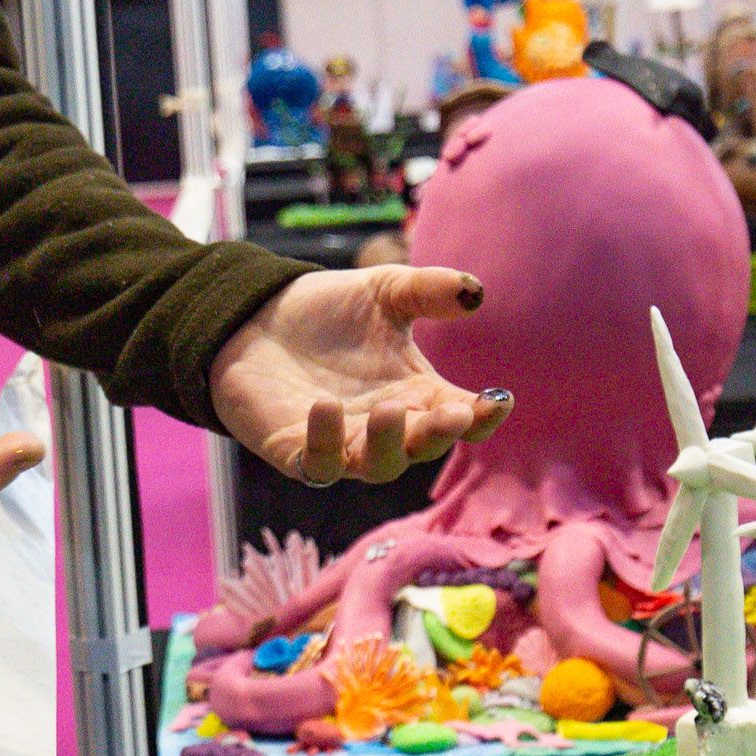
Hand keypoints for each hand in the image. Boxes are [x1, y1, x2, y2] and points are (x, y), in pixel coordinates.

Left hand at [209, 266, 514, 484]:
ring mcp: (343, 444)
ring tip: (389, 410)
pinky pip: (316, 464)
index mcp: (417, 394)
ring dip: (388, 444)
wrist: (257, 316)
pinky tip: (325, 405)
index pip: (462, 417)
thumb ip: (429, 290)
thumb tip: (474, 292)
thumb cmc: (329, 311)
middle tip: (452, 414)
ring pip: (377, 465)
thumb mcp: (385, 291)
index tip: (499, 399)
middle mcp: (386, 427)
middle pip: (424, 447)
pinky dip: (323, 444)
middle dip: (440, 434)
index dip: (484, 415)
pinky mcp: (296, 451)